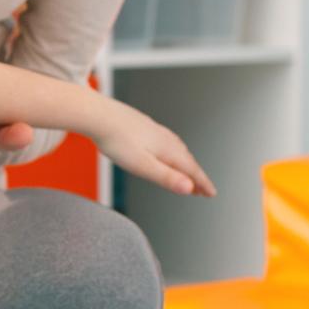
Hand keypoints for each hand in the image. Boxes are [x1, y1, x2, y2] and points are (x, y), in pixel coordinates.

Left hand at [97, 101, 217, 197]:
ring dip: (185, 164)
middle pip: (187, 160)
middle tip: (202, 191)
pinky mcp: (144, 126)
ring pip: (178, 150)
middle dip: (196, 177)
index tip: (212, 194)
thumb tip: (189, 188)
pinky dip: (173, 152)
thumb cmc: (116, 140)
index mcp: (168, 149)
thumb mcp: (142, 166)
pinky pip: (166, 142)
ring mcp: (155, 130)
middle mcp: (165, 138)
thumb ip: (166, 177)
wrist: (97, 115)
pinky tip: (165, 151)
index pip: (192, 170)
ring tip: (187, 175)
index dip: (202, 183)